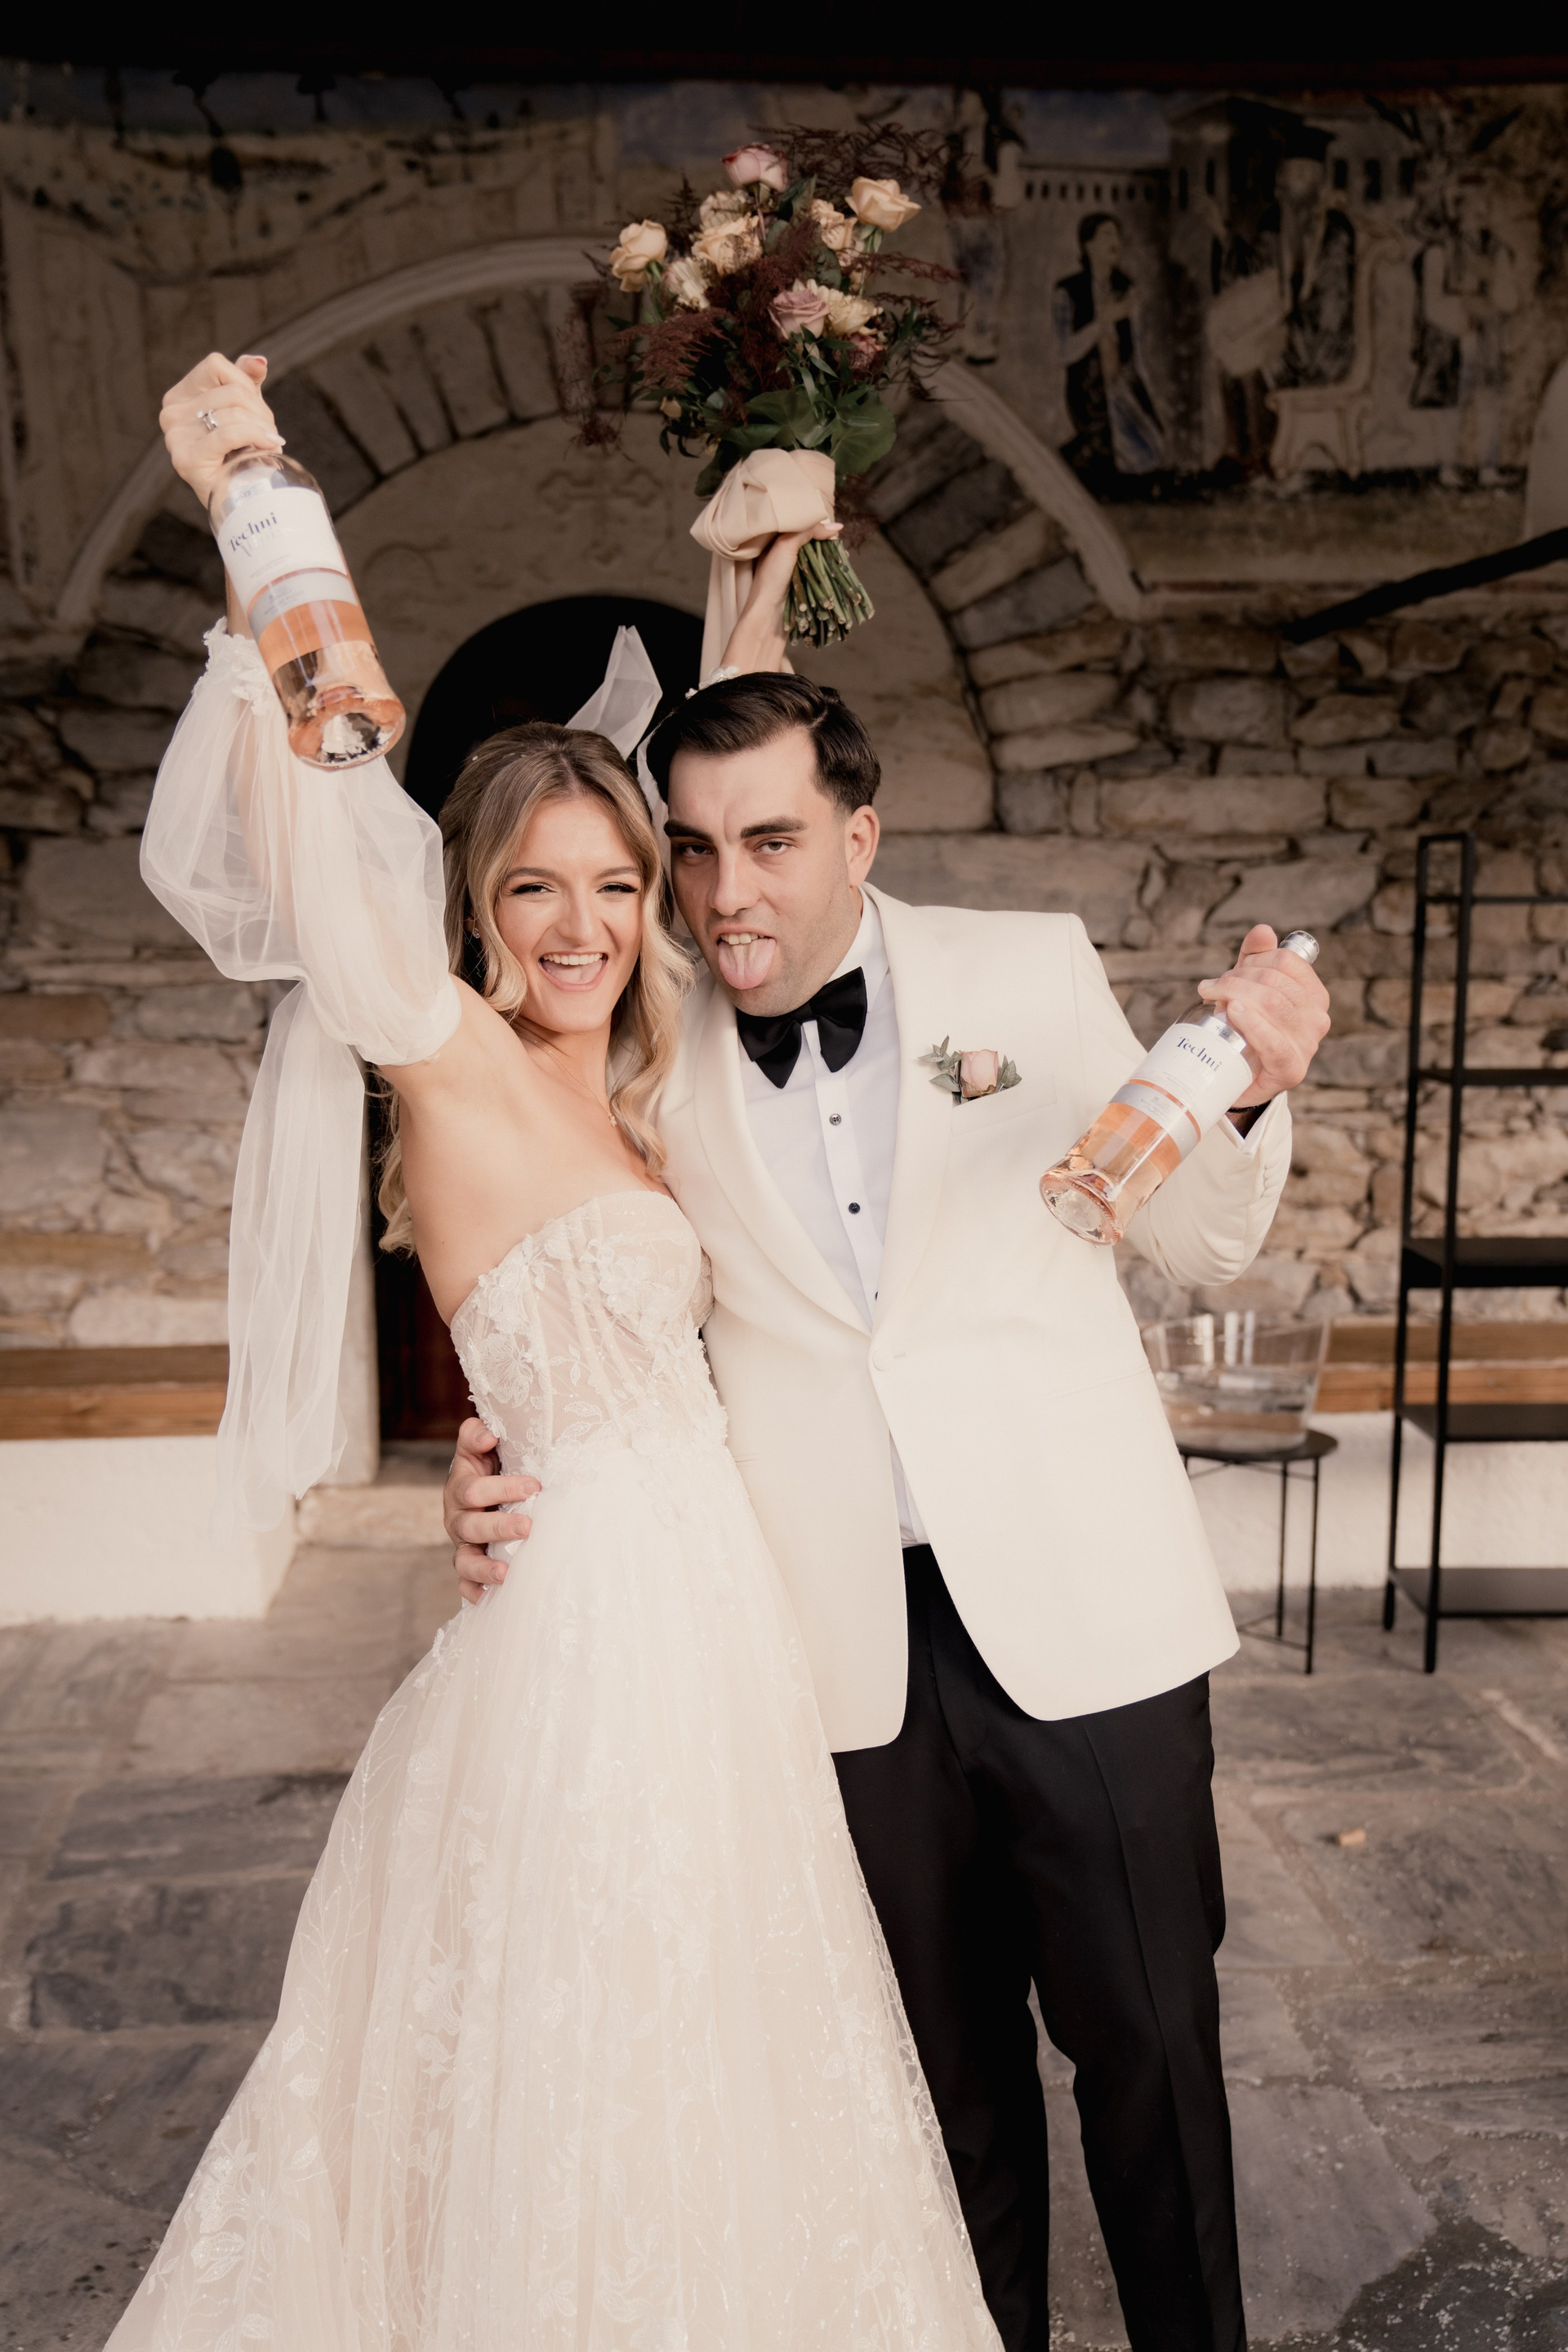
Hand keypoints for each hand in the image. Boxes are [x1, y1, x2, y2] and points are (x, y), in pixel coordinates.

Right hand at [159, 351, 283, 505]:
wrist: (243, 500)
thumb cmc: (243, 452)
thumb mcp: (245, 409)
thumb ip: (246, 380)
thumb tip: (259, 362)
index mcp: (179, 397)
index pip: (216, 365)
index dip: (245, 383)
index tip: (256, 409)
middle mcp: (170, 414)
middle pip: (230, 392)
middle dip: (260, 412)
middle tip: (268, 434)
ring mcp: (174, 437)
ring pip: (234, 412)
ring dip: (262, 429)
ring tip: (267, 446)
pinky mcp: (186, 459)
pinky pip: (228, 434)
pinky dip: (256, 437)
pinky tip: (271, 446)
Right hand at [444, 1415, 539, 1604]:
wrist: (481, 1488)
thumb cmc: (488, 1464)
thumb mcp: (479, 1446)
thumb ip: (477, 1435)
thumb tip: (488, 1435)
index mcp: (461, 1487)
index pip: (474, 1490)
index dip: (501, 1488)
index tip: (533, 1486)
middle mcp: (457, 1518)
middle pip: (471, 1526)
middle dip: (499, 1527)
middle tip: (528, 1526)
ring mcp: (462, 1543)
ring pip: (464, 1559)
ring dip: (484, 1567)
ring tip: (506, 1573)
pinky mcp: (467, 1562)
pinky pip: (464, 1581)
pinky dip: (472, 1590)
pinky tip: (486, 1598)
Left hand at [718, 522, 841, 675]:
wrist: (769, 613)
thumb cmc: (772, 576)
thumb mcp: (787, 545)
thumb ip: (809, 531)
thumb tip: (836, 527)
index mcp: (778, 541)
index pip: (802, 527)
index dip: (818, 526)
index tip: (834, 529)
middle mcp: (786, 553)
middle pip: (811, 542)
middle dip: (827, 542)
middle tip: (840, 544)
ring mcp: (794, 569)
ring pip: (817, 557)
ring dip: (831, 557)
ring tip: (843, 556)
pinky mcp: (802, 584)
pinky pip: (819, 573)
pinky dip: (829, 570)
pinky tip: (839, 569)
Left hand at [1197, 923, 1330, 1110]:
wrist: (1237, 1076)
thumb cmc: (1245, 1027)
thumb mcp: (1249, 987)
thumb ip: (1256, 957)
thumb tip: (1263, 931)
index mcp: (1314, 994)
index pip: (1286, 961)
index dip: (1253, 960)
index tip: (1229, 972)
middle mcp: (1318, 1018)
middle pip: (1274, 982)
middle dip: (1237, 979)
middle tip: (1213, 989)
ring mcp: (1308, 1045)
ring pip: (1272, 1005)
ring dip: (1236, 996)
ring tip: (1215, 1001)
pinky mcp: (1291, 1069)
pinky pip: (1273, 1041)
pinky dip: (1252, 1024)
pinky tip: (1234, 1013)